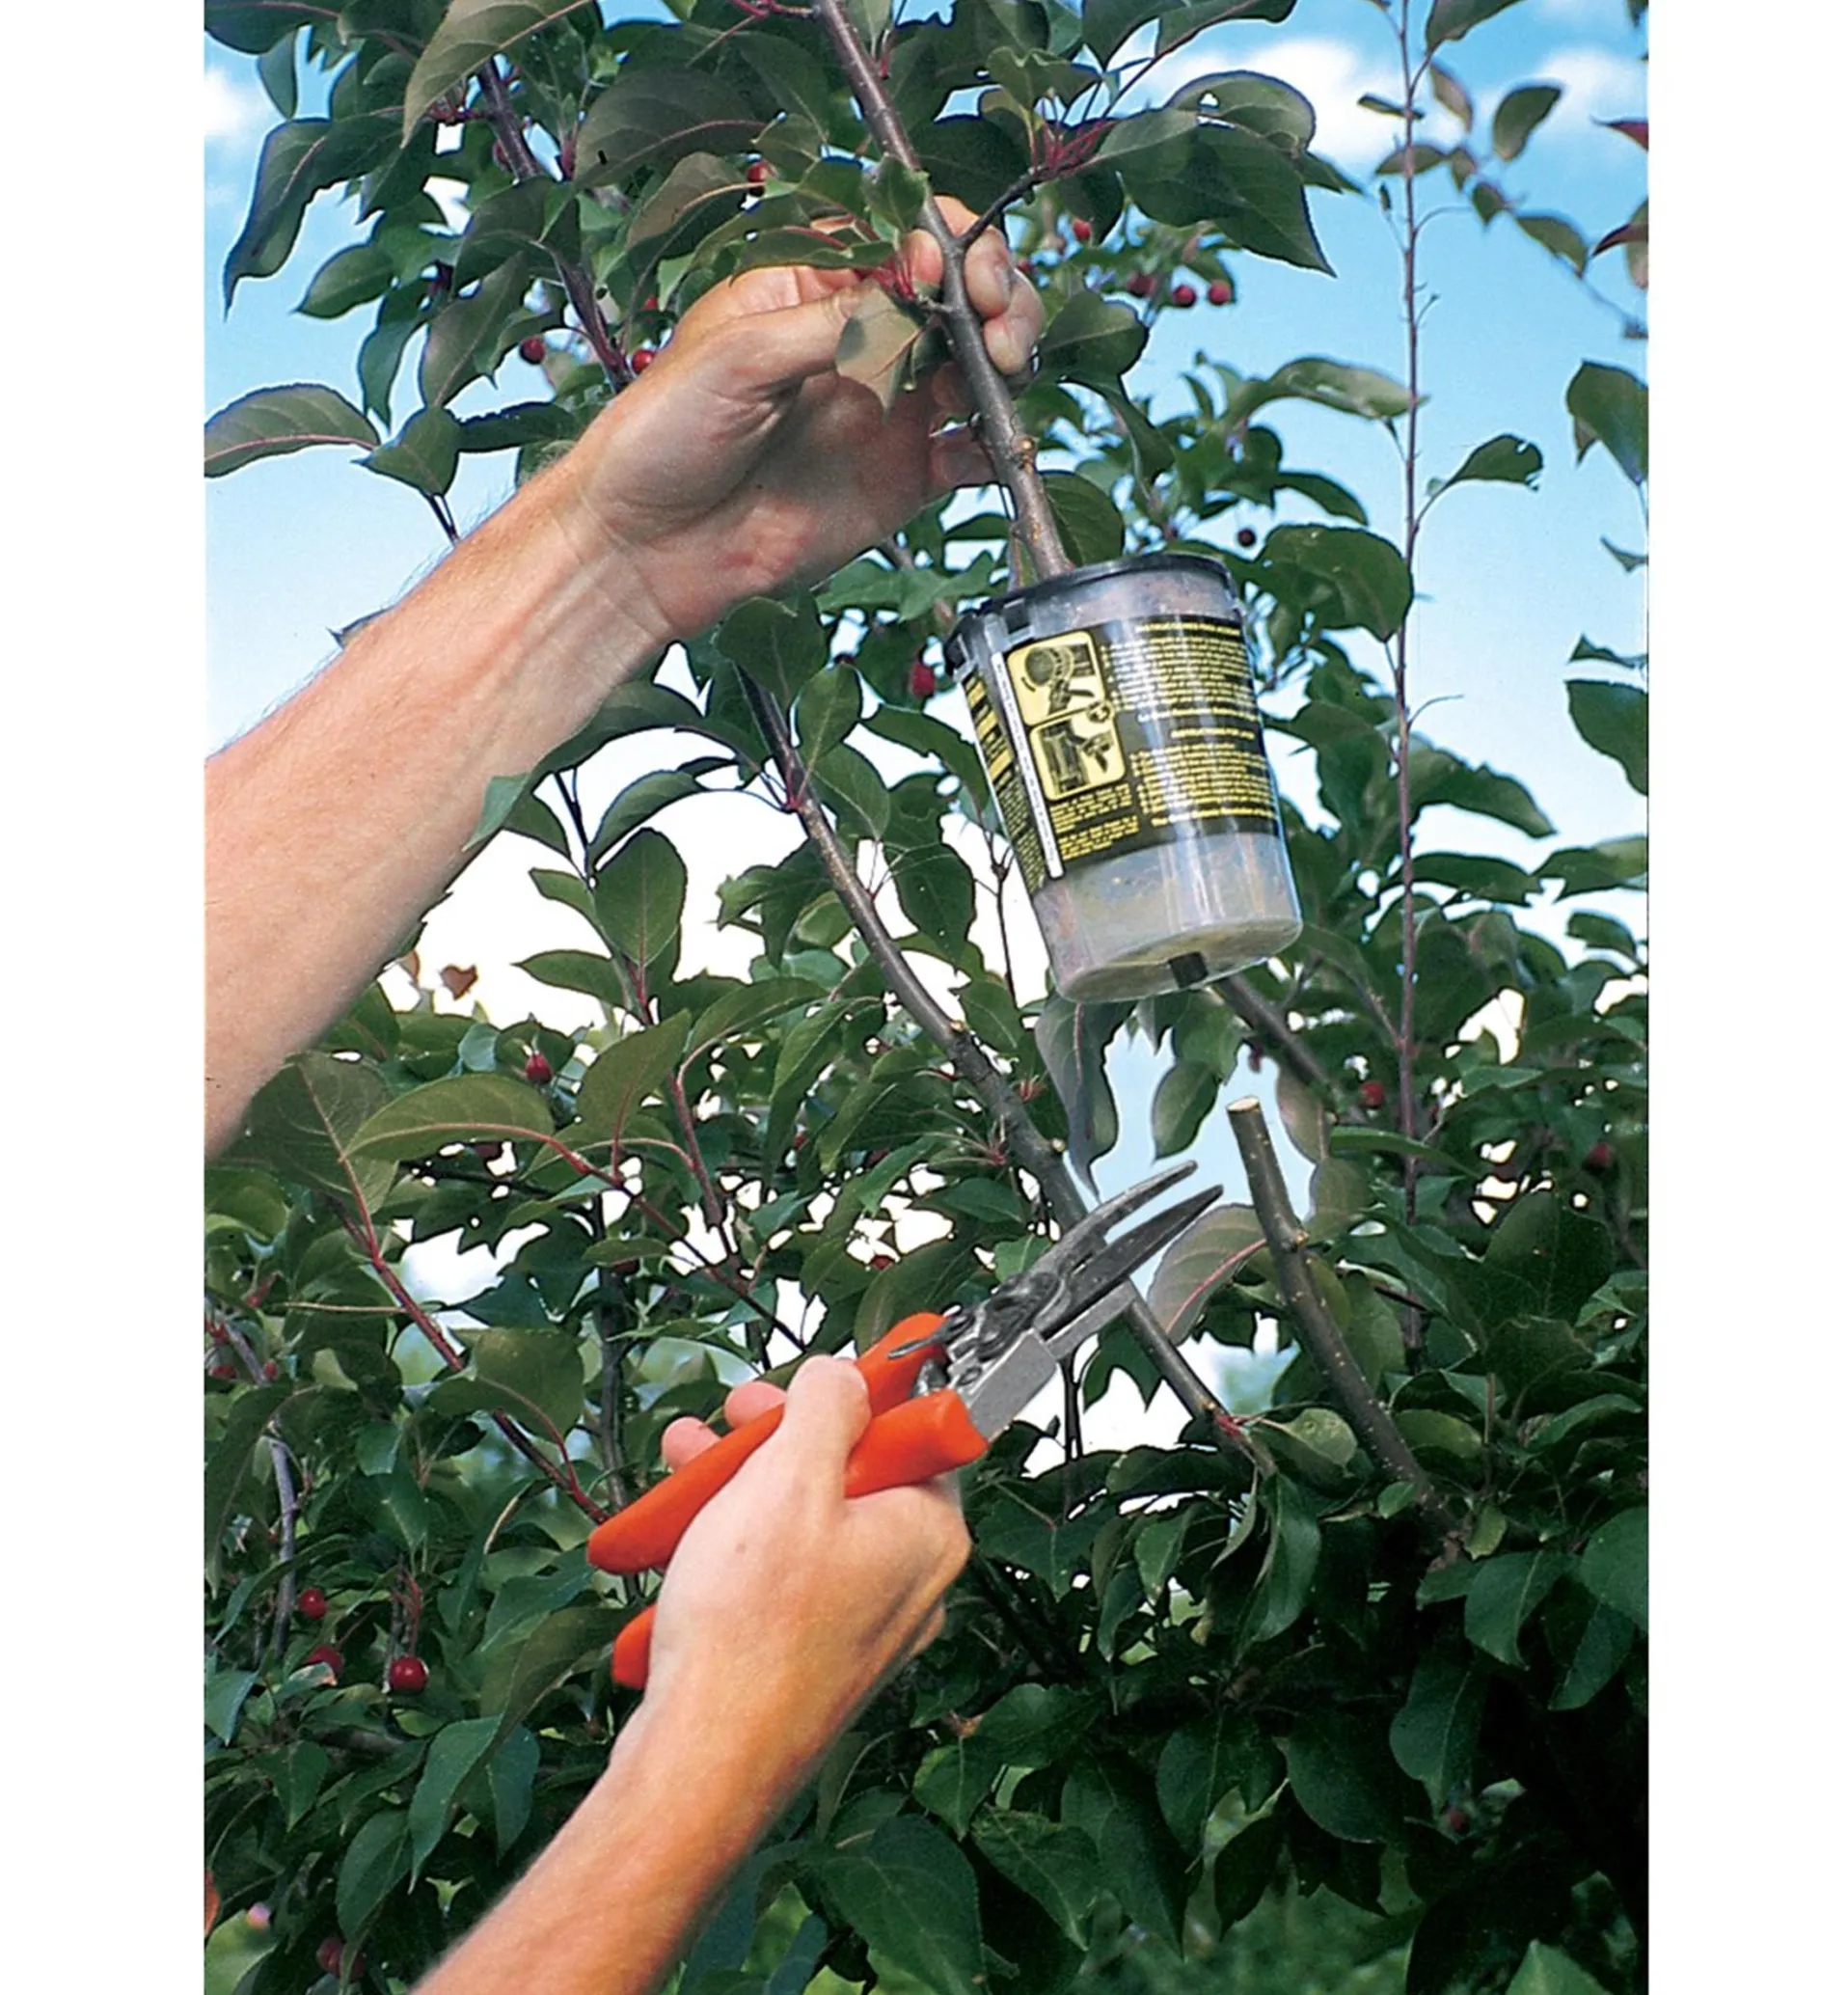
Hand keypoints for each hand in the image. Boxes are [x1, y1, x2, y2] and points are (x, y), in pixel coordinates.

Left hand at [553, 201, 1041, 649]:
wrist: (649, 549)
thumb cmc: (664, 437)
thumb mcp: (738, 355)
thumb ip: (834, 323)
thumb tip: (917, 291)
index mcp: (813, 287)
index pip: (904, 235)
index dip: (945, 244)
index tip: (948, 276)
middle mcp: (860, 339)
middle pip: (960, 293)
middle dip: (996, 294)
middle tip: (997, 325)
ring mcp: (887, 408)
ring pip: (980, 364)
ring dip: (1008, 359)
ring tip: (997, 374)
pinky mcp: (902, 477)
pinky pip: (970, 451)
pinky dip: (994, 444)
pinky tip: (984, 445)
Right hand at [639, 1358, 970, 1786]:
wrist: (702, 1761)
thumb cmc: (750, 1632)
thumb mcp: (788, 1479)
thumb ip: (825, 1407)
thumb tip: (846, 1375)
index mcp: (928, 1532)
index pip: (917, 1432)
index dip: (858, 1395)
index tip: (813, 1379)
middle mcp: (911, 1581)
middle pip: (854, 1474)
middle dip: (781, 1439)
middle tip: (735, 1418)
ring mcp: (864, 1626)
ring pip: (807, 1525)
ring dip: (743, 1485)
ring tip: (685, 1461)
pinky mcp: (815, 1658)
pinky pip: (783, 1579)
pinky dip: (735, 1547)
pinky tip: (682, 1533)